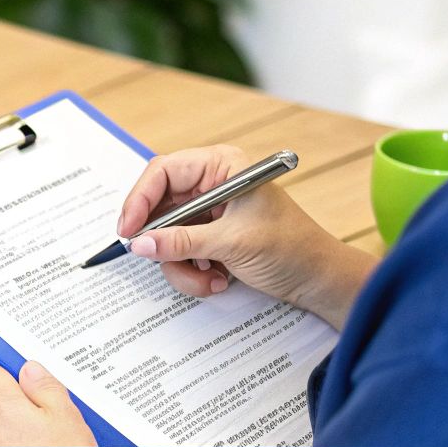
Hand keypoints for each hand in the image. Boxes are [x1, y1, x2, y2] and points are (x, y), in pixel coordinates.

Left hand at [0, 361, 97, 446]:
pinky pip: (19, 445)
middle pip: (5, 401)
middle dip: (28, 401)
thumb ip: (44, 388)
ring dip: (34, 426)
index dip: (6, 368)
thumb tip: (28, 368)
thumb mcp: (65, 414)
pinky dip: (34, 445)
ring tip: (62, 435)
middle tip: (57, 406)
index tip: (24, 368)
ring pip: (14, 426)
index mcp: (8, 409)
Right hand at [118, 146, 376, 328]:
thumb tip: (139, 243)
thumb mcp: (232, 243)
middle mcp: (211, 185)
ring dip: (181, 265)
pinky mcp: (208, 238)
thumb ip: (182, 242)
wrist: (319, 279)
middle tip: (160, 260)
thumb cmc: (291, 248)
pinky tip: (217, 279)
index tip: (129, 231)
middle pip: (159, 207)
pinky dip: (191, 272)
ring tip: (208, 279)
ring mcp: (208, 213)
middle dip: (163, 241)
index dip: (140, 199)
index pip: (163, 172)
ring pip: (165, 236)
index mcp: (222, 167)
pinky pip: (179, 253)